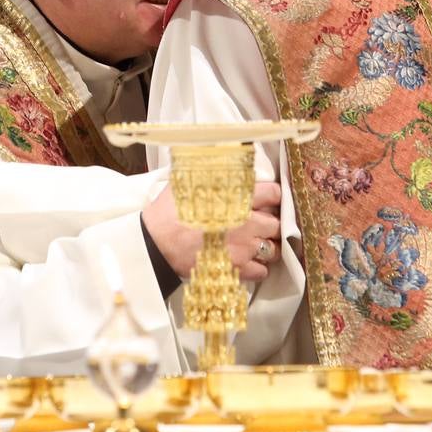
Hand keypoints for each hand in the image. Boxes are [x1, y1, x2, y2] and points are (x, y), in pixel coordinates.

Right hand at [142, 181, 281, 281]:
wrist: (155, 242)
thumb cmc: (169, 211)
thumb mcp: (190, 182)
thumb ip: (211, 175)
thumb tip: (218, 161)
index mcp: (238, 198)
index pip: (274, 194)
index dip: (273, 197)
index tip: (268, 200)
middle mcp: (246, 223)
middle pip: (276, 223)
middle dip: (270, 223)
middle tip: (259, 223)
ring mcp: (243, 248)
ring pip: (273, 249)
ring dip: (267, 246)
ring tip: (256, 244)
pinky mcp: (235, 269)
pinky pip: (261, 271)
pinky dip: (258, 268)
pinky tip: (247, 262)